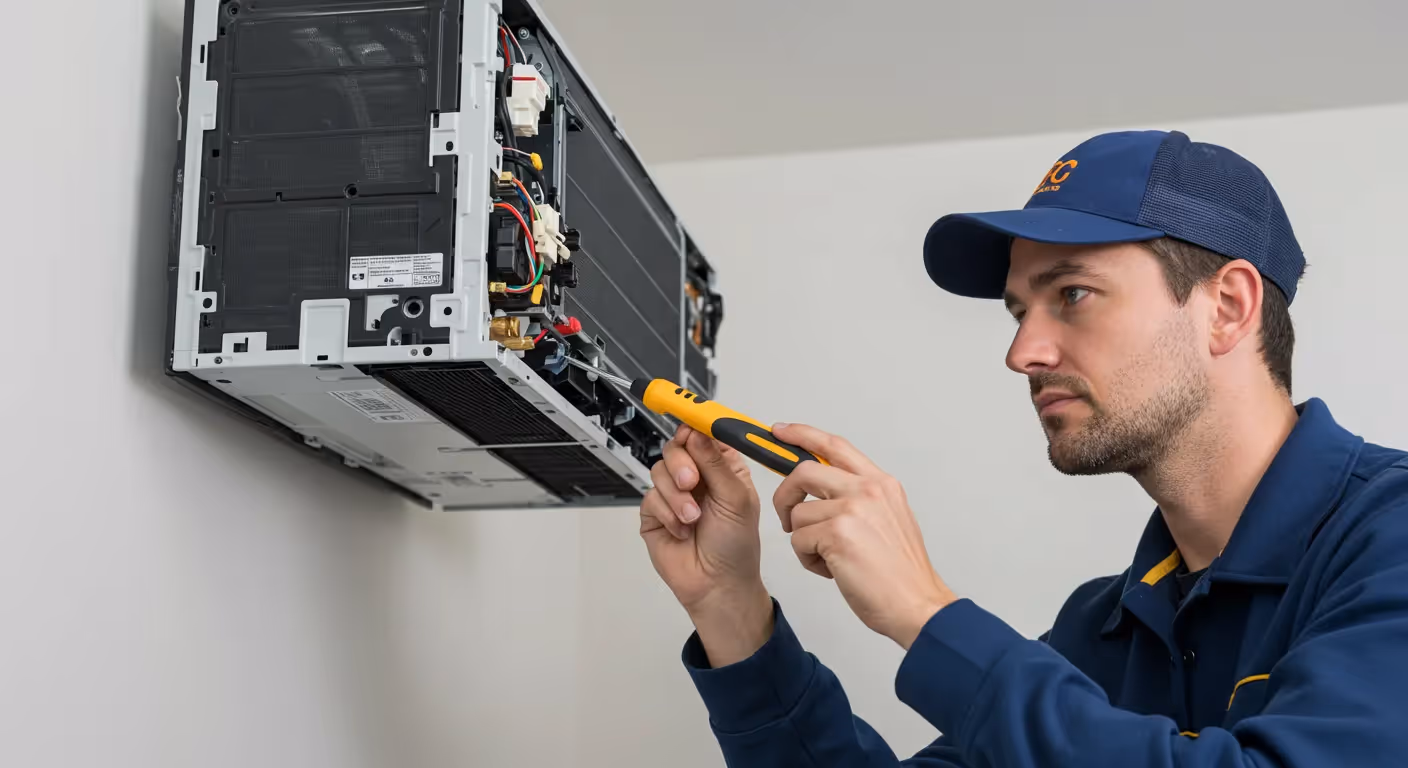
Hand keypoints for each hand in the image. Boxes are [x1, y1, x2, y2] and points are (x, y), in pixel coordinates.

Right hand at [641, 424, 771, 665]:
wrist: (717, 585)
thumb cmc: (736, 545)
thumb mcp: (736, 499)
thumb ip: (716, 463)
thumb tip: (698, 431)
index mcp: (723, 466)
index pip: (705, 434)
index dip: (696, 426)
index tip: (690, 427)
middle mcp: (698, 475)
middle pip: (676, 446)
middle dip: (682, 463)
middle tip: (691, 482)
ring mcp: (674, 493)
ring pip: (660, 470)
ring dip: (677, 496)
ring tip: (693, 518)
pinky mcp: (655, 512)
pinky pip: (650, 497)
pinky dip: (667, 513)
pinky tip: (682, 530)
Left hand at [771, 423, 956, 648]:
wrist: (917, 605)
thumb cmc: (901, 573)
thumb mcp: (888, 519)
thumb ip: (859, 499)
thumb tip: (822, 491)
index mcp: (881, 484)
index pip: (834, 446)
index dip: (802, 435)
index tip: (780, 431)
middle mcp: (868, 490)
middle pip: (803, 471)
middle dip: (785, 495)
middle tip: (787, 519)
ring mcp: (852, 510)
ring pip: (798, 514)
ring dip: (804, 541)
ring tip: (830, 559)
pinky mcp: (837, 534)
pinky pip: (798, 540)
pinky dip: (808, 560)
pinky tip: (833, 570)